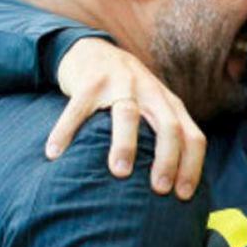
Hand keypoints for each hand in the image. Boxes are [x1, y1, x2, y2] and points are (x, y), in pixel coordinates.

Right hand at [46, 38, 206, 200]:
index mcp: (169, 103)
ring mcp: (120, 85)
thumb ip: (166, 134)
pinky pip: (77, 109)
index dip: (192, 166)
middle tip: (159, 189)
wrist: (94, 51)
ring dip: (125, 144)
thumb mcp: (154, 106)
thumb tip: (174, 189)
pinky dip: (65, 131)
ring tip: (120, 172)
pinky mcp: (89, 82)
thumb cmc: (129, 91)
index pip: (191, 136)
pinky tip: (54, 153)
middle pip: (168, 126)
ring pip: (128, 114)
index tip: (183, 195)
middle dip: (167, 159)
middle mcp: (150, 93)